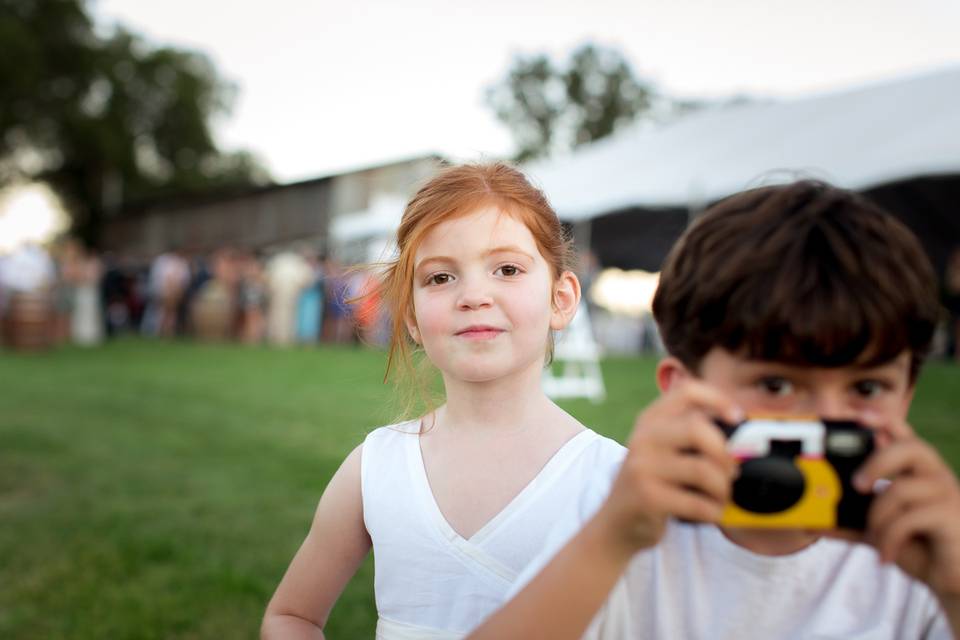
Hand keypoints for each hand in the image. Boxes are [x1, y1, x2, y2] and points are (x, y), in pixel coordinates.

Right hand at [597, 379, 741, 555]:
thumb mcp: (660, 450)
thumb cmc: (652, 484)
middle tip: (731, 472)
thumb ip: (689, 436)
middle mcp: (643, 438)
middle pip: (698, 429)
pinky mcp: (648, 497)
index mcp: (650, 420)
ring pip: (704, 470)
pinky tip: (709, 512)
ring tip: (720, 497)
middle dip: (724, 454)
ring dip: (723, 489)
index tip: (736, 416)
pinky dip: (714, 511)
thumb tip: (742, 441)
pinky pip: (699, 503)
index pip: (687, 392)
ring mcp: (643, 467)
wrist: (616, 523)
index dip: (717, 399)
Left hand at [854, 419, 959, 603]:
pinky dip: (890, 538)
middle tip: (857, 486)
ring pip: (903, 489)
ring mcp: (948, 495)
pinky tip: (886, 557)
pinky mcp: (953, 518)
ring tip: (874, 539)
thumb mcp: (879, 530)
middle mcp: (935, 475)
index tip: (862, 416)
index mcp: (916, 470)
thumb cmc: (919, 546)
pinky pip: (911, 518)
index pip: (904, 434)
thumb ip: (849, 522)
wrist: (953, 582)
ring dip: (878, 517)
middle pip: (910, 447)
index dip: (885, 420)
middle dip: (877, 462)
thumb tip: (811, 521)